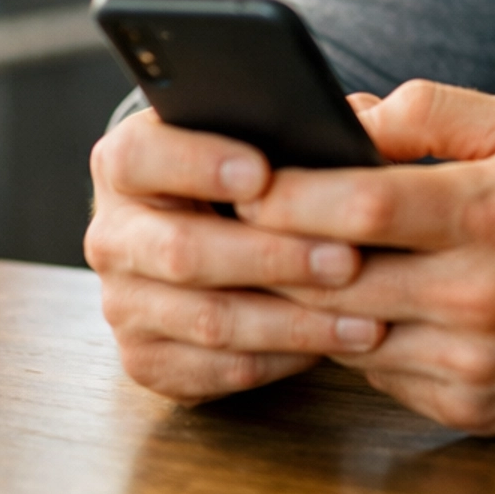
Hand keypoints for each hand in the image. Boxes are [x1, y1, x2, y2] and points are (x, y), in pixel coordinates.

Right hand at [85, 107, 387, 403]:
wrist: (214, 236)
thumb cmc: (255, 176)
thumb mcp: (271, 136)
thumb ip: (309, 124)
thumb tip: (380, 124)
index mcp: (127, 163)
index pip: (139, 156)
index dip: (196, 163)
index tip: (261, 173)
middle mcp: (114, 235)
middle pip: (180, 251)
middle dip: (272, 258)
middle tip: (347, 259)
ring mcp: (124, 304)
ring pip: (208, 320)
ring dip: (294, 322)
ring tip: (364, 316)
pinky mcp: (149, 361)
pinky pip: (219, 369)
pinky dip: (284, 359)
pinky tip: (335, 344)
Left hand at [243, 80, 494, 434]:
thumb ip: (434, 110)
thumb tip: (347, 117)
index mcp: (487, 212)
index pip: (361, 203)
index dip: (288, 192)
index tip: (244, 178)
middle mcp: (474, 292)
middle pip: (333, 274)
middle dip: (271, 249)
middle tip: (232, 223)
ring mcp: (467, 358)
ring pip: (342, 331)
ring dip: (303, 302)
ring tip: (276, 266)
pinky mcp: (463, 406)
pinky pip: (373, 373)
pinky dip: (353, 340)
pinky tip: (353, 310)